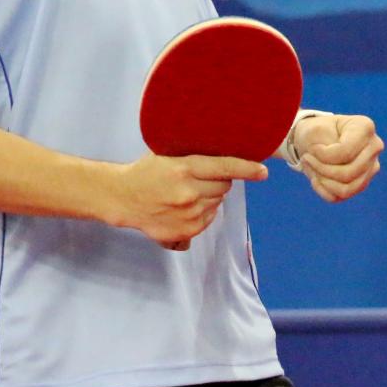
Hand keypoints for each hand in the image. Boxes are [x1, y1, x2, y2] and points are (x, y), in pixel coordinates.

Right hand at [113, 152, 267, 248]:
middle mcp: (189, 193)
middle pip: (224, 186)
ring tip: (187, 192)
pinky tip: (184, 206)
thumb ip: (194, 156)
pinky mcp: (185, 232)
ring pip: (217, 203)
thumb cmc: (146, 171)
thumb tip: (224, 160)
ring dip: (209, 197)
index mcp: (184, 168)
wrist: (123, 198)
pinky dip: (203, 212)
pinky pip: (208, 220)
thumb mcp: (167, 154)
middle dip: (219, 181)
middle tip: (201, 177)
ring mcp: (188, 215)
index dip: (247, 169)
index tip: (263, 172)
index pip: (225, 167)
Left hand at [293, 115, 382, 202]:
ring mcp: (371, 168)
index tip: (312, 148)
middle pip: (348, 173)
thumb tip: (339, 177)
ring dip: (322, 180)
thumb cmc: (316, 132)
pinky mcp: (362, 183)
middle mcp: (374, 148)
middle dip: (321, 168)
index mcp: (365, 127)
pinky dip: (323, 189)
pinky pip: (340, 197)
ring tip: (310, 167)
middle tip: (306, 158)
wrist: (315, 138)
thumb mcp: (315, 132)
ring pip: (346, 189)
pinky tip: (316, 177)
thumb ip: (326, 152)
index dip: (323, 154)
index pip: (346, 152)